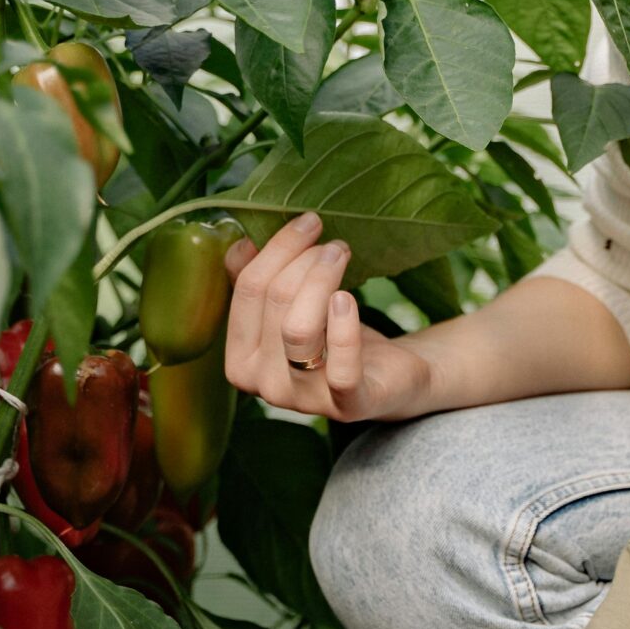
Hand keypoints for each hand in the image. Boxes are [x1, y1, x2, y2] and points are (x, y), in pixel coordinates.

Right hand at [223, 215, 433, 420]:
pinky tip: (348, 298)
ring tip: (343, 256)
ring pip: (298, 329)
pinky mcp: (349, 406)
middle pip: (274, 303)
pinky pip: (340, 368)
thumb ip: (258, 280)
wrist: (390, 376)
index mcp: (239, 361)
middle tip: (334, 244)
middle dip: (305, 260)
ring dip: (322, 280)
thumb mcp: (292, 306)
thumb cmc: (334, 337)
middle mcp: (263, 386)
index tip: (309, 222)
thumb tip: (239, 242)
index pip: (247, 291)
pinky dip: (344, 328)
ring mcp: (303, 402)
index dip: (277, 249)